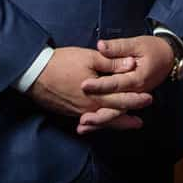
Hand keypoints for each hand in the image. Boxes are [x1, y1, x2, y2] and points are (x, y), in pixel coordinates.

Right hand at [28, 46, 151, 124]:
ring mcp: (78, 111)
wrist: (34, 73)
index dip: (136, 100)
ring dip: (115, 123)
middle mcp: (88, 107)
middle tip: (141, 121)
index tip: (149, 100)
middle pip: (113, 114)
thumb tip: (132, 64)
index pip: (121, 99)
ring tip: (128, 125)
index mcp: (96, 94)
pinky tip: (101, 123)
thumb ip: (111, 62)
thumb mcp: (89, 57)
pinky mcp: (69, 111)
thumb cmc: (62, 63)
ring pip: (101, 120)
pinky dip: (98, 123)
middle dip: (128, 117)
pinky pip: (89, 119)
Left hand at [77, 35, 173, 133]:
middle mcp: (137, 93)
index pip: (116, 84)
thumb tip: (100, 46)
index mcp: (138, 78)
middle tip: (82, 118)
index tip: (83, 85)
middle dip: (99, 113)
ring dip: (100, 122)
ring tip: (82, 127)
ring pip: (116, 114)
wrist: (169, 57)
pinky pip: (117, 114)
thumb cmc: (153, 48)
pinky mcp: (131, 100)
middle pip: (117, 107)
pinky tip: (88, 127)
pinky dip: (104, 121)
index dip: (100, 85)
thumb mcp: (137, 44)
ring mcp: (134, 98)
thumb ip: (118, 47)